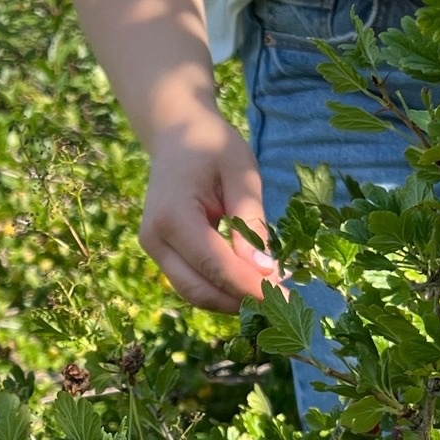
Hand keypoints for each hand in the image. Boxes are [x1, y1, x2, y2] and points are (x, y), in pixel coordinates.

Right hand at [139, 115, 279, 313]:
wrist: (176, 133)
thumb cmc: (212, 146)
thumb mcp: (241, 173)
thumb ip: (251, 221)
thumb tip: (266, 271)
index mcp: (172, 215)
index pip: (214, 264)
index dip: (249, 286)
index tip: (285, 298)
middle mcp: (155, 238)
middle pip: (199, 289)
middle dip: (241, 301)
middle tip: (284, 305)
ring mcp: (154, 248)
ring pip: (194, 292)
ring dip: (232, 301)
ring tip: (271, 296)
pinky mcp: (162, 254)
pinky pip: (192, 282)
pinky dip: (222, 290)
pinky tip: (251, 284)